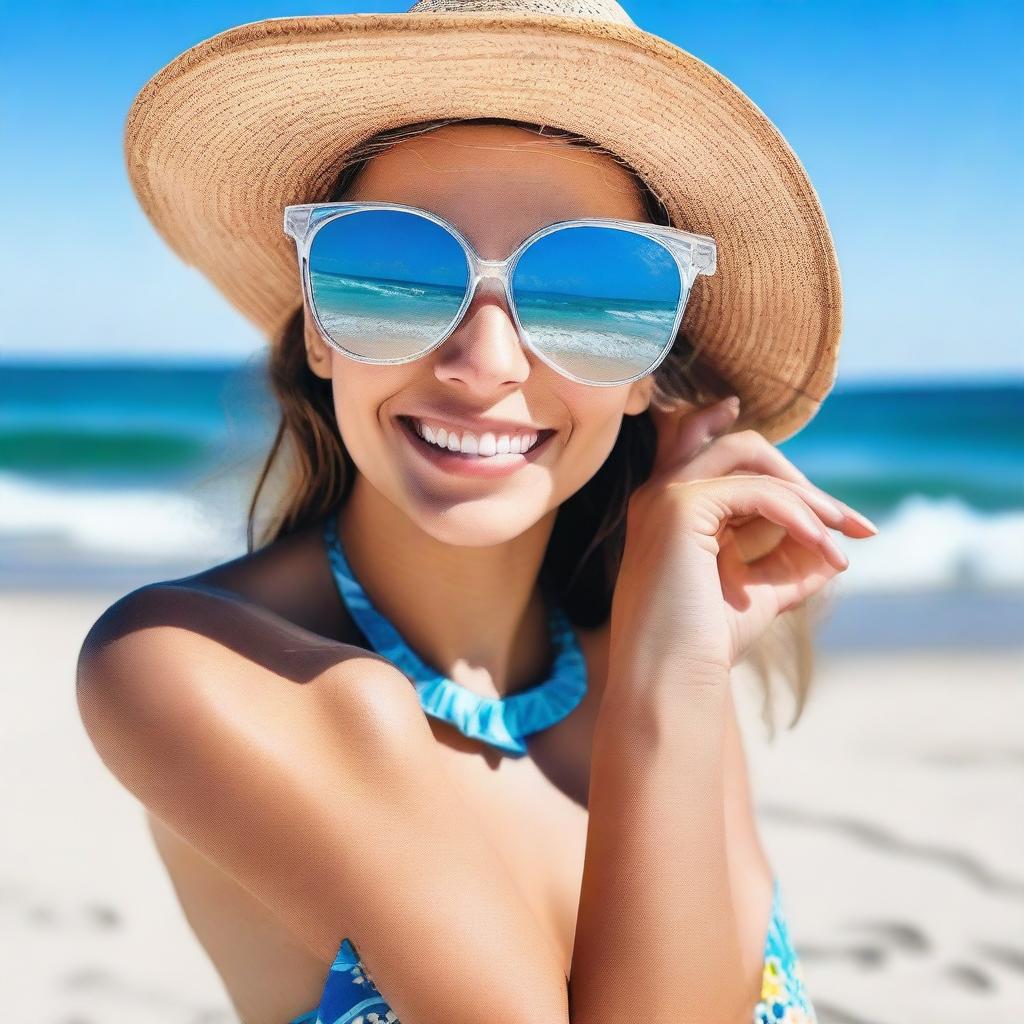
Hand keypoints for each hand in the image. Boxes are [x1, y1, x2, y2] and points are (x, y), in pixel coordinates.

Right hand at [606, 397, 877, 681]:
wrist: (669, 682)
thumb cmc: (705, 645)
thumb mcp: (759, 592)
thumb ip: (790, 562)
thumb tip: (835, 545)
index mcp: (671, 512)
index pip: (723, 458)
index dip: (778, 468)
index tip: (836, 514)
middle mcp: (661, 495)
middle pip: (742, 448)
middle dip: (803, 480)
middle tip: (853, 525)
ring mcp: (665, 496)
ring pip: (751, 459)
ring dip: (809, 495)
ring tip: (846, 536)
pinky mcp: (678, 508)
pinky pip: (757, 491)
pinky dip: (799, 515)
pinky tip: (823, 546)